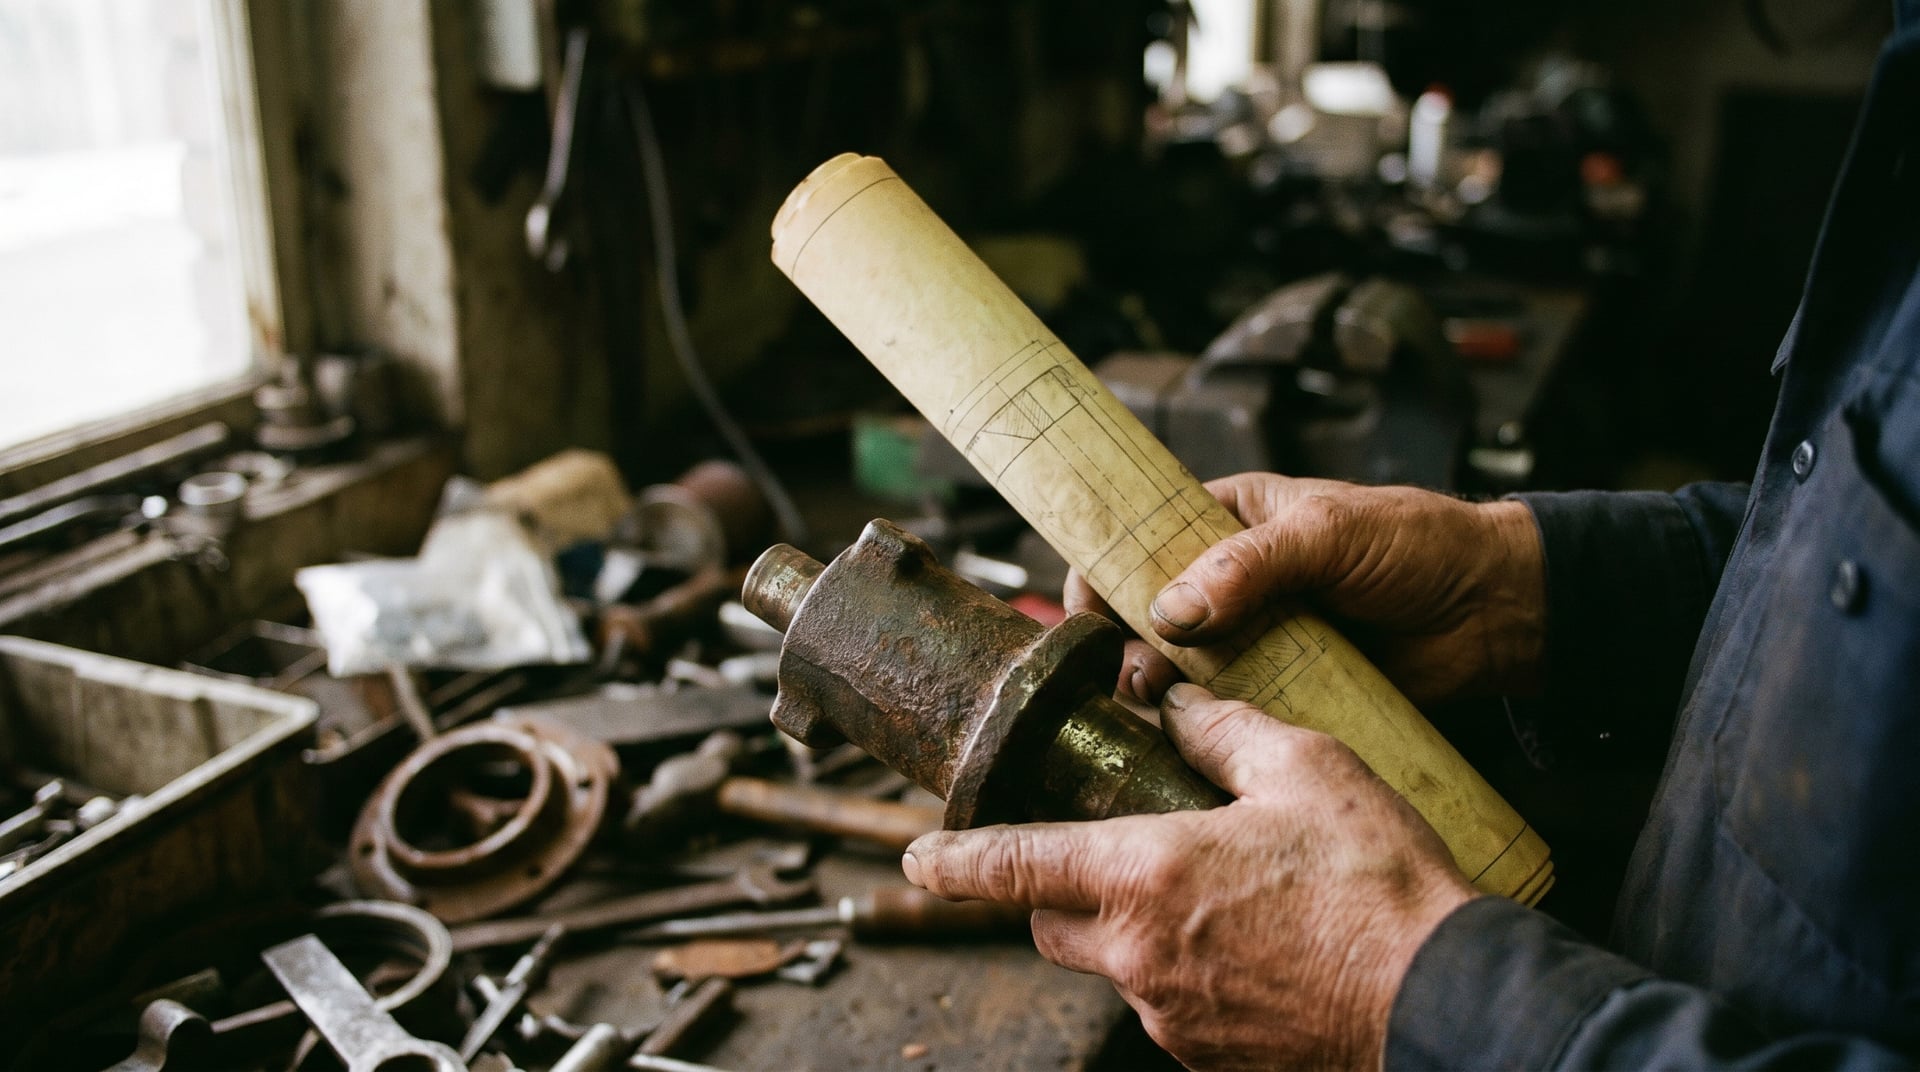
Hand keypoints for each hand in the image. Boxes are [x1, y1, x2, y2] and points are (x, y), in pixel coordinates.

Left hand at [903, 684, 1477, 1069]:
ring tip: (1199, 895)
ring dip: (1123, 930)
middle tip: (1094, 851)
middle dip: (1050, 890)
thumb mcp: (1307, 770)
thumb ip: (1224, 731)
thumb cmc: (1380, 886)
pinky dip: (1177, 970)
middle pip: (1048, 925)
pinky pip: (1164, 1006)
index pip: (1013, 867)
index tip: (917, 854)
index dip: (954, 860)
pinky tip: (1241, 943)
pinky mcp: (1209, 1056)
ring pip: (1108, 966)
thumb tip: (1176, 703)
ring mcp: (1172, 1017)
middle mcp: (1141, 955)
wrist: (1445, 1004)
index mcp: (1146, 876)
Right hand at [1067, 474, 1545, 706]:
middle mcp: (1231, 580)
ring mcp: (1256, 637)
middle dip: (1124, 645)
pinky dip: (1204, 727)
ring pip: (1182, 668)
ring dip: (1159, 690)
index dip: (1101, 574)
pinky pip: (1229, 710)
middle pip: (1147, 613)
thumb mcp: (1329, 534)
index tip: (1083, 615)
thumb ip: (1249, 565)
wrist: (1495, 611)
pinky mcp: (1283, 688)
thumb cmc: (1420, 545)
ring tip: (1156, 708)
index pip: (1139, 539)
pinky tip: (1187, 741)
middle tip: (1129, 675)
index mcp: (1229, 519)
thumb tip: (1171, 608)